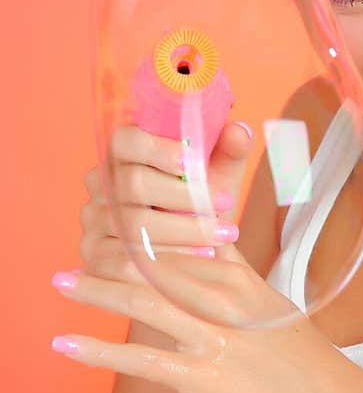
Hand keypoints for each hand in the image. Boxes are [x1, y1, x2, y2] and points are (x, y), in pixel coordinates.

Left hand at [50, 238, 347, 392]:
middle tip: (78, 238)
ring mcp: (213, 338)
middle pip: (158, 263)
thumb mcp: (277, 308)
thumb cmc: (310, 362)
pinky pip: (141, 360)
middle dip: (112, 250)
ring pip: (143, 302)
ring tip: (61, 281)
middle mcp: (226, 301)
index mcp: (244, 279)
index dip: (147, 227)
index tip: (116, 214)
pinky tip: (66, 345)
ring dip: (96, 290)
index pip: (188, 240)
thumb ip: (240, 279)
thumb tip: (214, 250)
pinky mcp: (203, 378)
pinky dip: (99, 352)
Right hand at [79, 120, 254, 267]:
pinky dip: (169, 259)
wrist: (189, 250)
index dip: (158, 149)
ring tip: (222, 235)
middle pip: (134, 184)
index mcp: (123, 153)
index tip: (195, 162)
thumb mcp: (217, 177)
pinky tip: (200, 258)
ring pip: (134, 225)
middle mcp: (101, 183)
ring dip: (184, 231)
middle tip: (226, 203)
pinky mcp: (94, 255)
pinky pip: (127, 261)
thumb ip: (228, 151)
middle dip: (184, 195)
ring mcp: (93, 219)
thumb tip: (239, 132)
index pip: (126, 140)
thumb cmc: (200, 204)